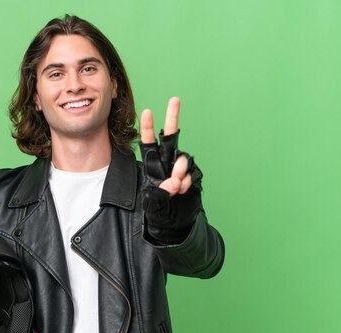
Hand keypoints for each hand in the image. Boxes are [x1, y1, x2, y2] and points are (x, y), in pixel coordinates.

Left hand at [139, 97, 202, 242]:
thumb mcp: (153, 208)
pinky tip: (182, 190)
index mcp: (152, 167)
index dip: (148, 128)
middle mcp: (167, 164)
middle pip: (170, 137)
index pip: (149, 144)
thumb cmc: (160, 215)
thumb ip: (160, 195)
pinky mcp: (193, 176)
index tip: (147, 112)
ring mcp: (181, 169)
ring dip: (179, 170)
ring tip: (176, 186)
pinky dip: (187, 182)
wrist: (177, 226)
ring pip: (182, 158)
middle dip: (172, 117)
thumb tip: (173, 182)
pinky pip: (192, 173)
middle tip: (174, 99)